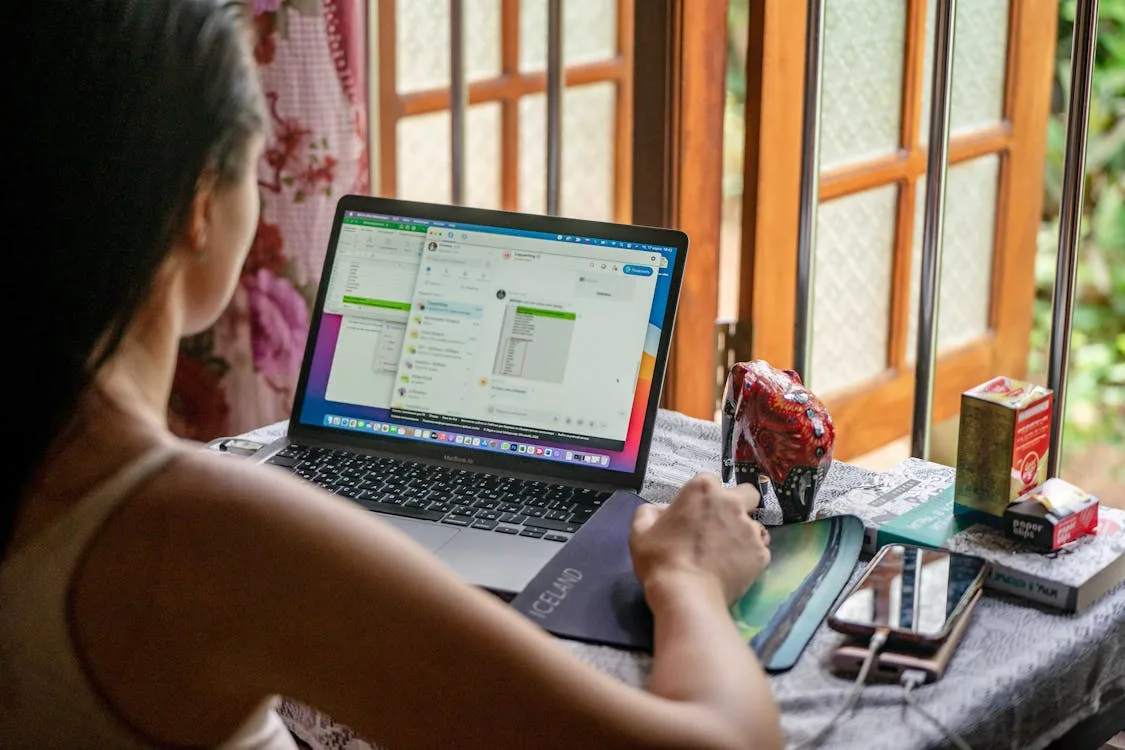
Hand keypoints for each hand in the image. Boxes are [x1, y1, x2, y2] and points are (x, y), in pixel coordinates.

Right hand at [629, 473, 770, 605]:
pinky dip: (748, 557)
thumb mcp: (640, 532)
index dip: (702, 496)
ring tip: (727, 554)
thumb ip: (649, 512)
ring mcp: (750, 529)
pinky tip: (733, 569)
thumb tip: (662, 511)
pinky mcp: (761, 554)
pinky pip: (758, 550)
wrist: (686, 595)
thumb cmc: (660, 560)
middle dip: (739, 503)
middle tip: (722, 524)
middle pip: (747, 493)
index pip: (709, 481)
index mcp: (703, 490)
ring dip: (743, 534)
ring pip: (754, 525)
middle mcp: (732, 503)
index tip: (695, 512)